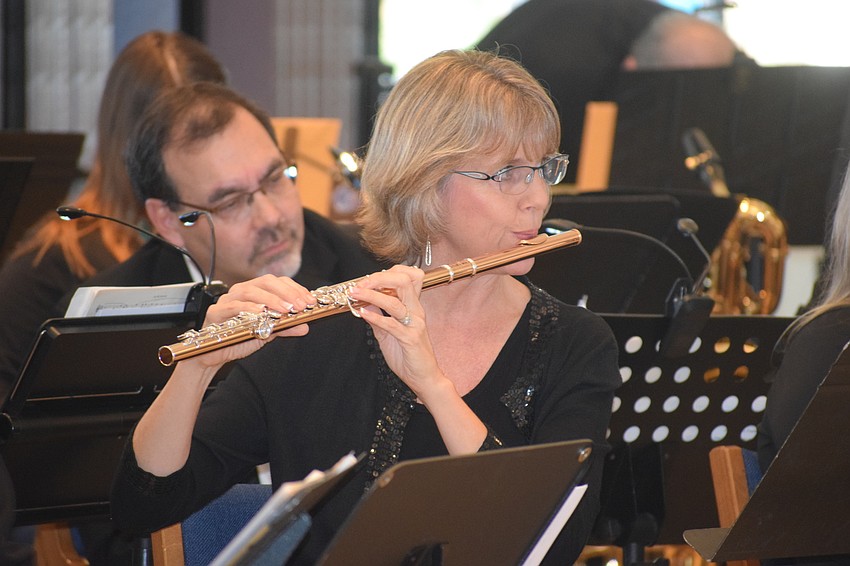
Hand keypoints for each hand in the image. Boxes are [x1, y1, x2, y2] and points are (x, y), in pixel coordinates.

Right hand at [186, 274, 314, 369]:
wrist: (213, 355)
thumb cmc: (238, 338)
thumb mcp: (267, 332)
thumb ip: (285, 327)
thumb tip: (305, 326)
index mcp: (255, 291)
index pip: (278, 282)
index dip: (295, 289)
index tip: (309, 301)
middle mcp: (241, 291)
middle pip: (265, 281)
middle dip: (286, 292)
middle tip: (300, 306)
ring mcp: (227, 300)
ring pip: (250, 291)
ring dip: (270, 299)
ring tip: (285, 310)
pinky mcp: (216, 312)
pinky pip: (233, 306)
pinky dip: (249, 308)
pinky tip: (262, 314)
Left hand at [348, 265, 444, 398]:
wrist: (424, 378)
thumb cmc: (408, 356)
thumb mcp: (388, 333)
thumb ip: (378, 317)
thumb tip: (364, 303)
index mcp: (413, 307)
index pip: (406, 277)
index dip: (386, 273)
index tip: (366, 279)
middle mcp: (416, 311)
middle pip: (403, 281)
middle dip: (379, 278)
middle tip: (360, 283)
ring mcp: (414, 324)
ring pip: (395, 302)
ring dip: (372, 295)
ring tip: (356, 294)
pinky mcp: (411, 339)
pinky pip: (392, 324)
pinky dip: (375, 317)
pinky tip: (363, 313)